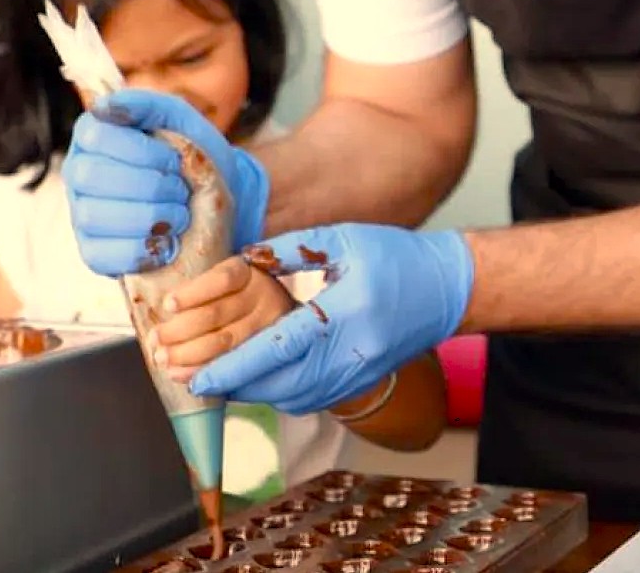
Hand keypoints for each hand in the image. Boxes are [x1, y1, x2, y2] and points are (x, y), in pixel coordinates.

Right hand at [61, 89, 268, 275]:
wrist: (218, 202)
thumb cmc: (194, 155)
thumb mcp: (180, 120)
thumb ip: (147, 104)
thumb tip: (107, 106)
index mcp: (95, 136)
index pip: (97, 137)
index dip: (141, 151)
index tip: (173, 160)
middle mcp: (80, 174)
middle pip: (92, 177)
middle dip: (149, 186)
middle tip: (180, 190)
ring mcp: (83, 215)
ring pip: (94, 217)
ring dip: (149, 218)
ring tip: (180, 216)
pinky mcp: (94, 252)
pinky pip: (102, 255)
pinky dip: (140, 251)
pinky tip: (166, 243)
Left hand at [150, 256, 296, 382]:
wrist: (289, 318)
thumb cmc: (243, 299)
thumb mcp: (230, 285)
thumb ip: (205, 294)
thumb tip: (166, 313)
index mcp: (249, 272)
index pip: (222, 279)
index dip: (193, 293)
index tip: (167, 305)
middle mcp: (263, 296)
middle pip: (217, 313)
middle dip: (179, 330)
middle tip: (156, 340)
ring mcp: (268, 326)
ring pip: (223, 341)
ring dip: (187, 354)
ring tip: (163, 359)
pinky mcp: (269, 352)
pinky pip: (233, 365)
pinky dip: (203, 371)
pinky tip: (183, 375)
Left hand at [188, 223, 474, 414]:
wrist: (448, 290)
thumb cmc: (396, 257)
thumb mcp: (343, 240)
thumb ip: (288, 251)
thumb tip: (241, 261)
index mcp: (347, 313)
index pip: (280, 347)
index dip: (234, 366)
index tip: (197, 378)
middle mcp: (353, 354)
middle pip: (280, 385)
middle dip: (232, 386)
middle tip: (190, 381)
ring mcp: (360, 374)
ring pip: (293, 398)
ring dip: (252, 392)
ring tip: (217, 379)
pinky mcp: (362, 382)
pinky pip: (311, 399)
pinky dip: (278, 393)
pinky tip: (258, 379)